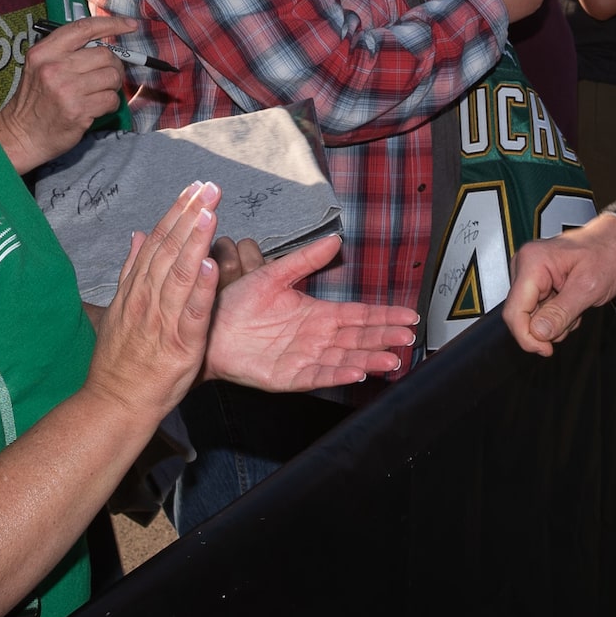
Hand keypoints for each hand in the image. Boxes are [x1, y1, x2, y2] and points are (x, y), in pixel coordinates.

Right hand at [0, 15, 135, 172]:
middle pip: (105, 54)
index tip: (130, 25)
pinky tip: (96, 107)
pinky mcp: (78, 110)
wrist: (23, 134)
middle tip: (106, 76)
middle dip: (113, 65)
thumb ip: (67, 52)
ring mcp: (67, 89)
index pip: (84, 28)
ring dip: (112, 86)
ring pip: (112, 77)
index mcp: (44, 51)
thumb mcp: (40, 66)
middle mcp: (54, 67)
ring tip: (97, 93)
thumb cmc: (36, 100)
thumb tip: (104, 45)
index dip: (112, 24)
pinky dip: (109, 103)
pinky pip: (111, 99)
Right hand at [84, 183, 220, 425]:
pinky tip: (213, 265)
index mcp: (136, 288)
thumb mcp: (118, 308)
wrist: (114, 401)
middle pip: (169, 249)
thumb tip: (136, 234)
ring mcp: (162, 320)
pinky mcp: (180, 344)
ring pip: (180, 274)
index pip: (157, 241)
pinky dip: (202, 289)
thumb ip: (130, 270)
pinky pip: (192, 312)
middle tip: (209, 187)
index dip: (176, 212)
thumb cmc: (120, 359)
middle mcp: (147, 298)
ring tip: (211, 212)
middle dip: (190, 215)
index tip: (193, 188)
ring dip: (195, 241)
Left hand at [205, 235, 418, 389]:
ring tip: (392, 358)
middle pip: (359, 339)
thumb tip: (335, 240)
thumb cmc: (236, 304)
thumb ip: (305, 260)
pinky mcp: (288, 377)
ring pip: (345, 359)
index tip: (409, 315)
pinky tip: (357, 371)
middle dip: (385, 338)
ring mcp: (304, 359)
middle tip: (408, 337)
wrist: (207, 327)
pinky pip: (318, 376)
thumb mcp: (274, 274)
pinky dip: (338, 374)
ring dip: (369, 359)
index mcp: (317, 314)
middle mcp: (316, 338)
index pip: (360, 315)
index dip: (384, 316)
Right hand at [501, 215, 615, 355]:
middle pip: (520, 315)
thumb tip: (538, 333)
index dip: (526, 337)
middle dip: (546, 327)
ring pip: (531, 316)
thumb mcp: (589, 287)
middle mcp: (525, 266)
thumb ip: (561, 312)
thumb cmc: (607, 254)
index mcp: (533, 262)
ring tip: (577, 306)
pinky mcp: (536, 281)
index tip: (545, 349)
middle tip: (573, 320)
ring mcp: (530, 274)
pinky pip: (539, 310)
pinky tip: (572, 303)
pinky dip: (556, 315)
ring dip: (555, 322)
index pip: (514, 311)